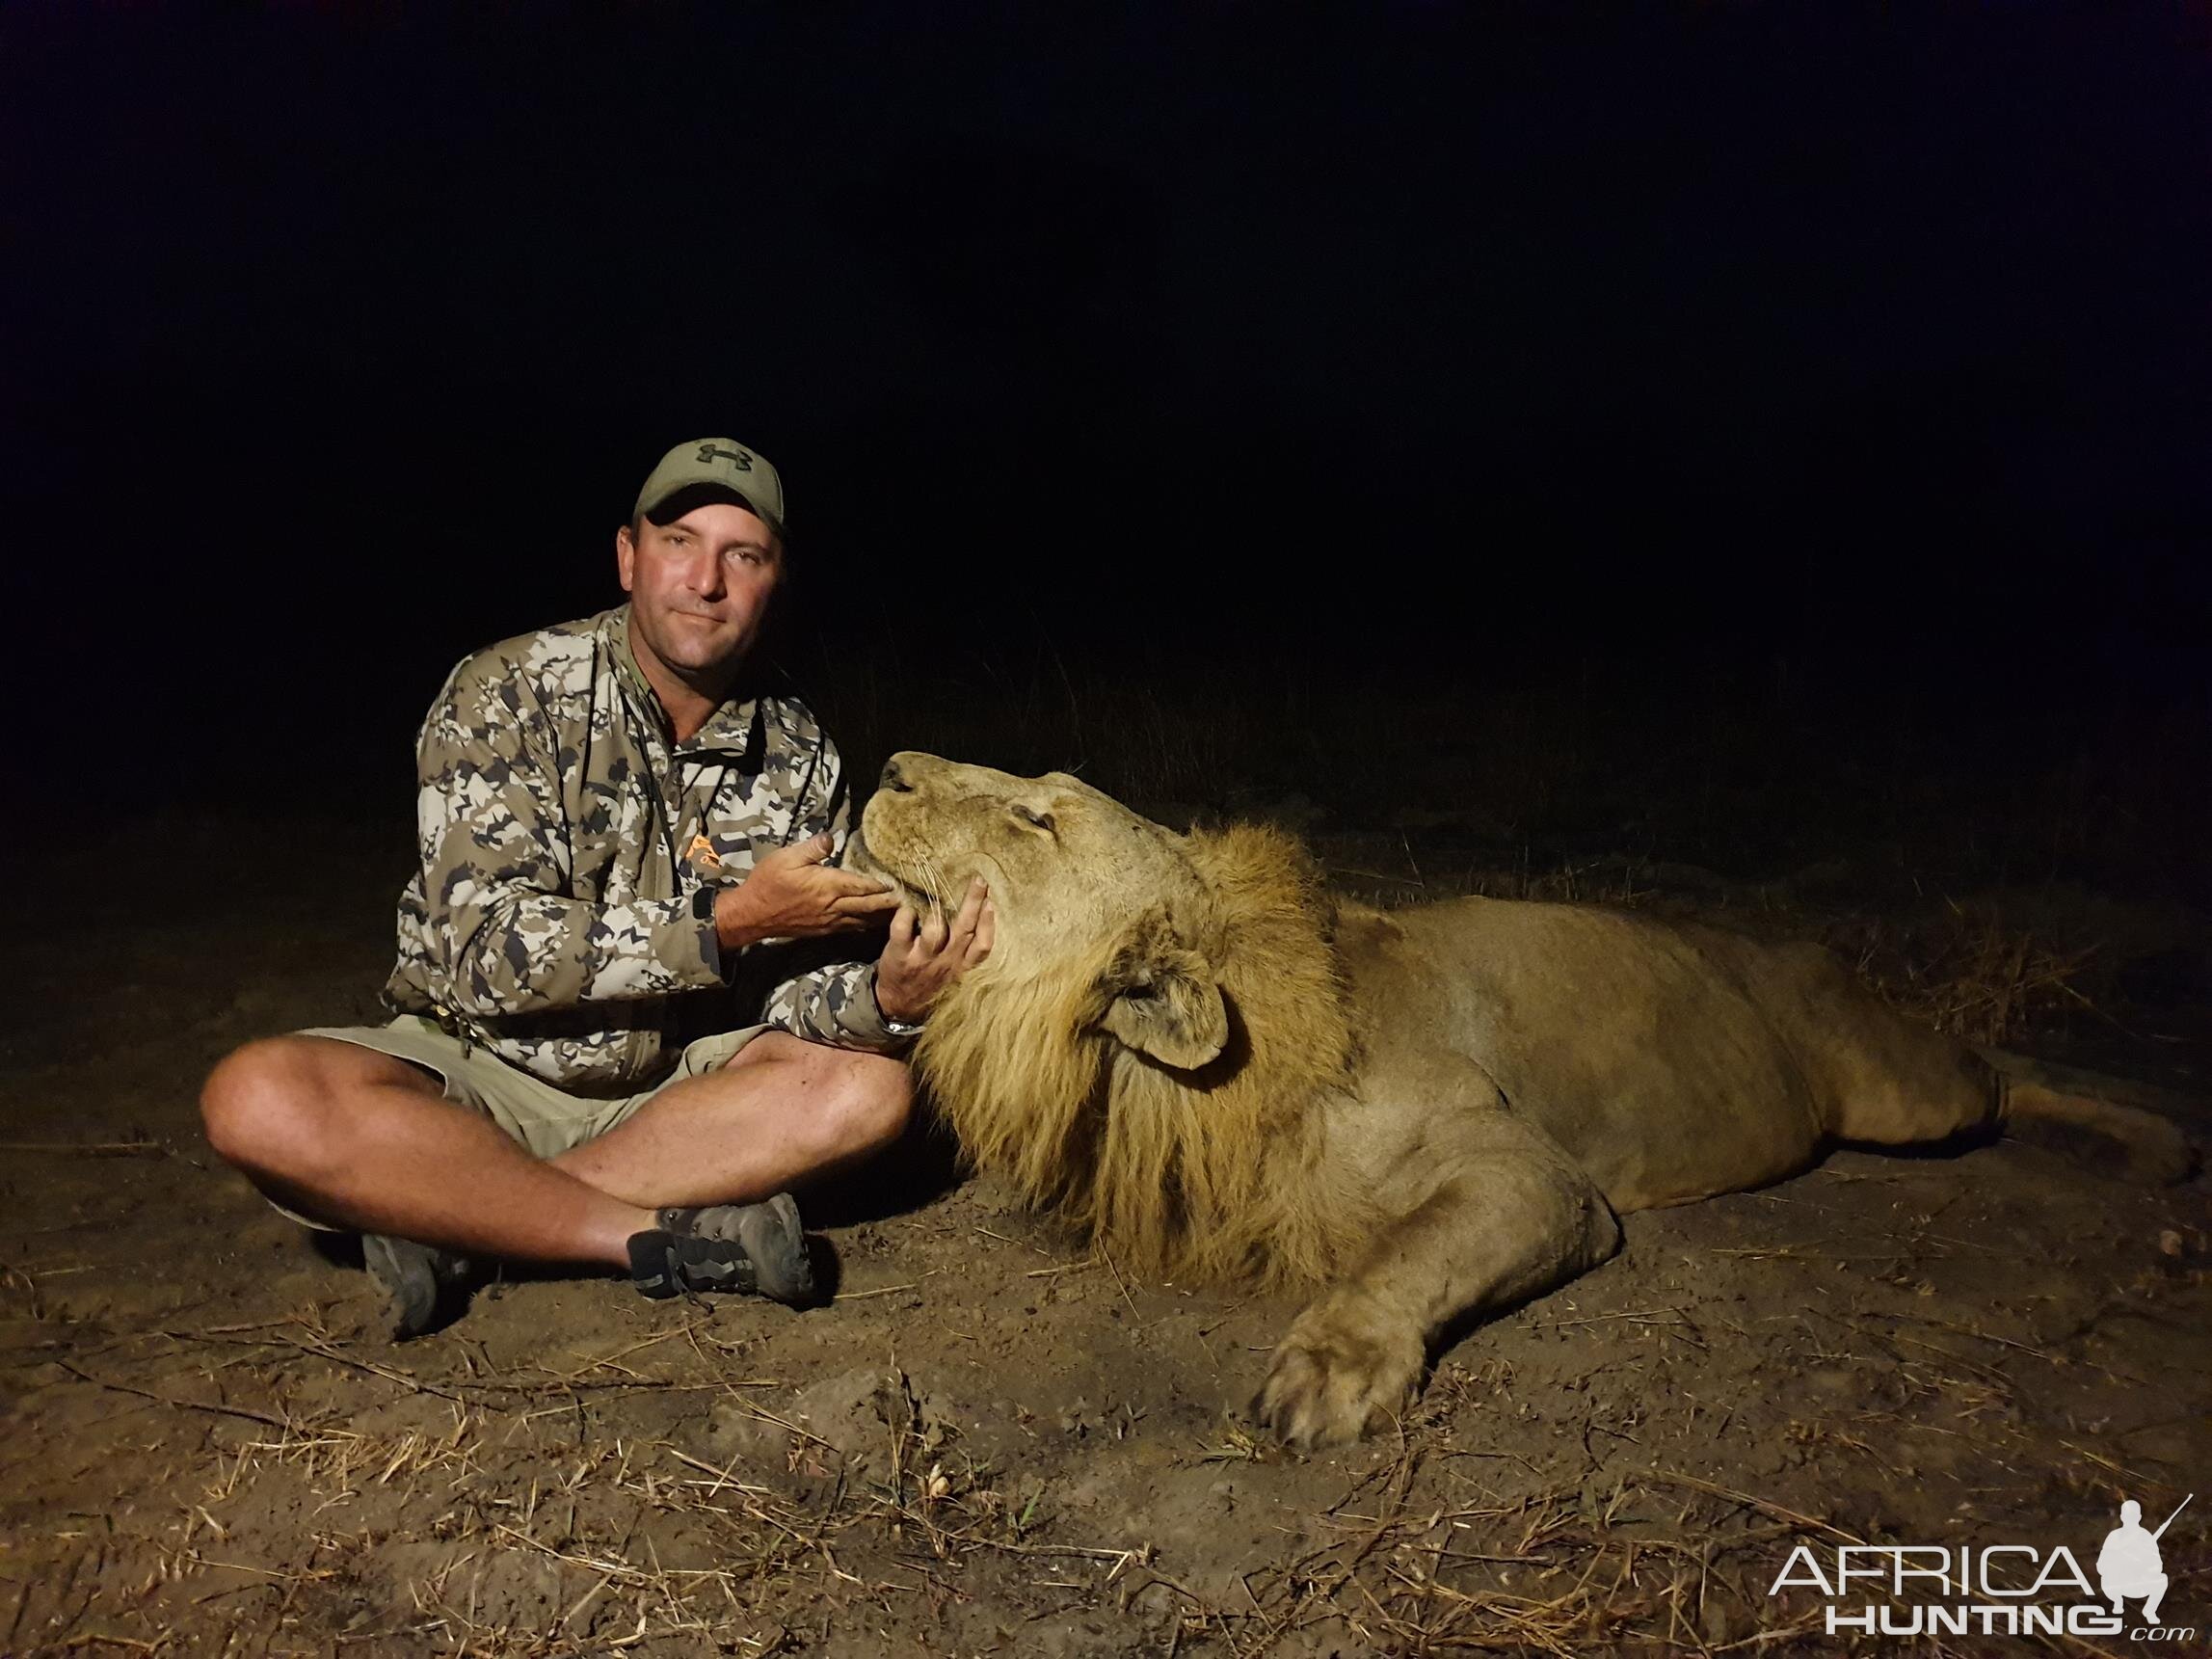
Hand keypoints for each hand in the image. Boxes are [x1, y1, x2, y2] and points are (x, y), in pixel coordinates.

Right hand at [715, 833, 900, 948]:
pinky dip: (864, 925)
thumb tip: (832, 838)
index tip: (898, 883)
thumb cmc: (767, 882)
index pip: (861, 886)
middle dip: (888, 903)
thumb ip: (812, 848)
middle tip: (908, 901)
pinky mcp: (822, 930)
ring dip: (880, 917)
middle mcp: (832, 906)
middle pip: (867, 906)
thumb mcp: (786, 857)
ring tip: (898, 914)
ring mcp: (828, 921)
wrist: (751, 914)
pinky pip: (849, 928)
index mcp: (826, 886)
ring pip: (861, 920)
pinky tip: (872, 924)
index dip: (881, 886)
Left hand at [875, 876, 994, 1024]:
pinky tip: (907, 910)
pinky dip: (905, 915)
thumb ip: (966, 951)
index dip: (988, 924)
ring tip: (935, 900)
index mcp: (961, 966)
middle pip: (964, 929)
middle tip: (978, 879)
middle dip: (973, 902)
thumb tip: (980, 915)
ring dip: (937, 912)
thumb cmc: (931, 982)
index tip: (991, 902)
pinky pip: (902, 929)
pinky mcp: (900, 955)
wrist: (899, 1006)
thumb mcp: (956, 974)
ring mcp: (922, 959)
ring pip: (936, 930)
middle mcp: (945, 962)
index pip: (982, 946)